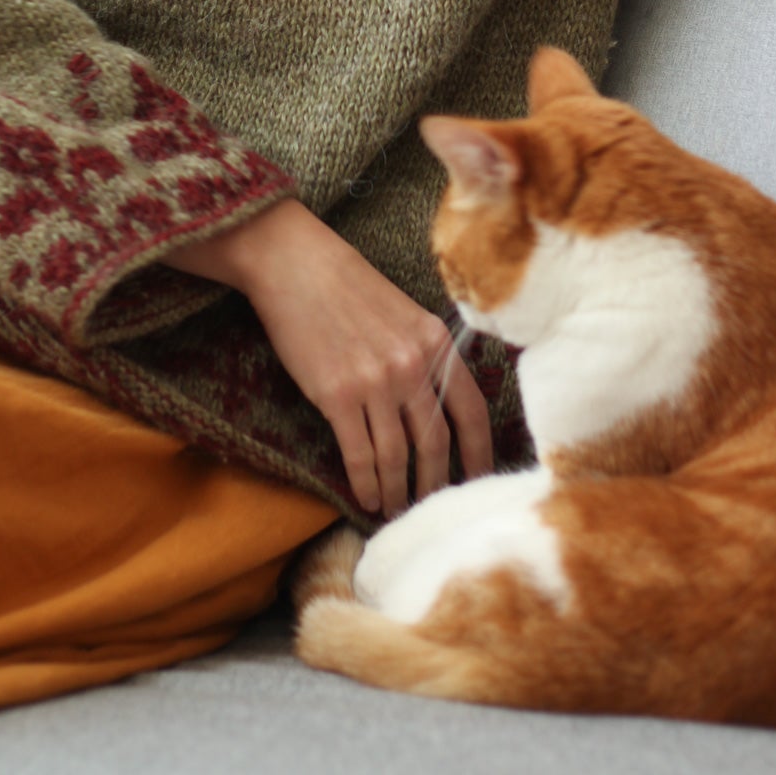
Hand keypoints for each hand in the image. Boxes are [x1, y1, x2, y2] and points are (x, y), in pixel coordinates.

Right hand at [164, 198, 493, 516]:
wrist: (296, 264)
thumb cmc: (347, 287)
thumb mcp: (405, 314)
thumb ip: (426, 356)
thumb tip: (439, 408)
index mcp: (436, 342)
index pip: (472, 412)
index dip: (479, 454)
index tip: (479, 482)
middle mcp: (412, 364)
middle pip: (436, 443)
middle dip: (435, 484)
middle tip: (432, 509)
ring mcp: (375, 381)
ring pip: (397, 456)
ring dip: (398, 492)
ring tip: (395, 510)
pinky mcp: (336, 394)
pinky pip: (359, 453)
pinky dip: (366, 482)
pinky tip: (366, 497)